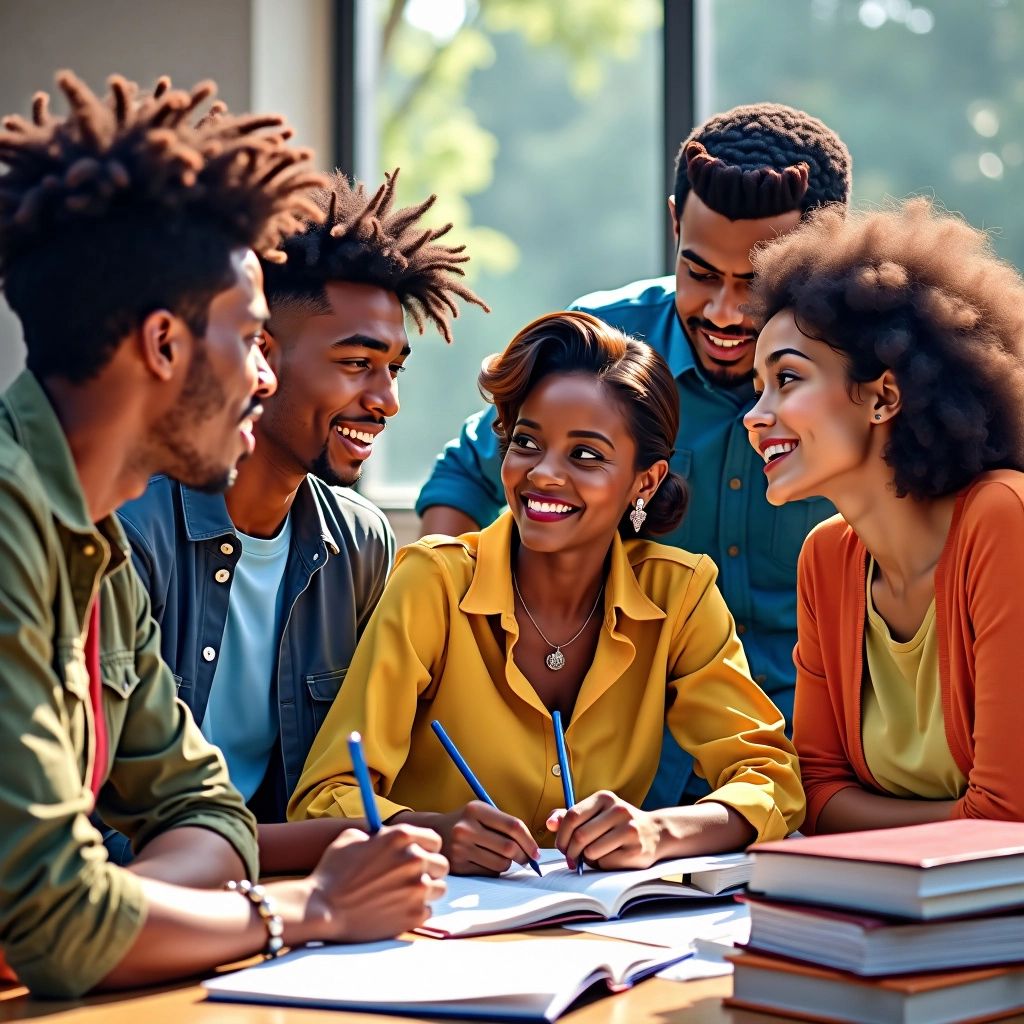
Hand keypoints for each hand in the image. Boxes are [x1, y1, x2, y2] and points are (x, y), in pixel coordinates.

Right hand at [308, 824, 447, 941]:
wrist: (322, 908)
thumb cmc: (332, 871)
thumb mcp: (351, 838)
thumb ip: (377, 835)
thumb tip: (386, 836)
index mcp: (401, 837)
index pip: (435, 840)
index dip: (425, 848)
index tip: (417, 856)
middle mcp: (414, 860)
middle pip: (441, 865)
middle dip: (429, 871)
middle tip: (410, 878)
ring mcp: (417, 889)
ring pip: (439, 889)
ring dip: (425, 892)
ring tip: (404, 895)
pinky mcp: (414, 915)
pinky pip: (428, 911)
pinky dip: (416, 911)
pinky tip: (397, 910)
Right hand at [419, 801, 540, 875]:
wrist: (433, 833)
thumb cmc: (466, 823)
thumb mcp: (481, 813)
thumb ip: (504, 824)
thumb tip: (532, 849)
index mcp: (476, 810)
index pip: (513, 825)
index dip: (529, 841)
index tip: (537, 852)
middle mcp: (466, 828)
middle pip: (509, 847)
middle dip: (523, 856)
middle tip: (526, 859)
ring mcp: (460, 848)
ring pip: (501, 864)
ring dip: (508, 864)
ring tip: (502, 858)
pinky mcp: (457, 866)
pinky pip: (488, 873)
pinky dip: (495, 871)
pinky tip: (488, 862)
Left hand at [548, 790, 662, 869]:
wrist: (655, 832)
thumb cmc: (617, 824)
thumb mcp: (595, 813)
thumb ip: (570, 816)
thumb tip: (549, 823)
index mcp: (604, 798)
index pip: (572, 816)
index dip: (561, 835)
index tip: (562, 847)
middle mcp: (618, 810)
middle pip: (580, 836)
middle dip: (571, 852)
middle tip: (572, 859)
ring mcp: (629, 830)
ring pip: (591, 851)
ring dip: (587, 859)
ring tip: (594, 856)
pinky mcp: (635, 850)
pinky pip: (605, 863)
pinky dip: (601, 865)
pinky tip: (609, 858)